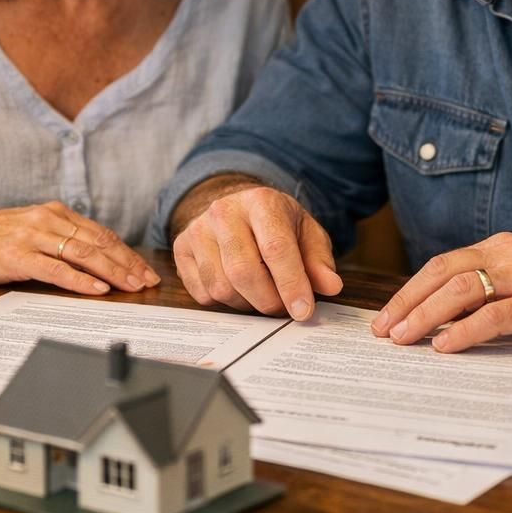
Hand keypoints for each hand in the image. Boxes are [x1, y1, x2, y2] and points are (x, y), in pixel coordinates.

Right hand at [0, 201, 158, 294]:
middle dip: (127, 263)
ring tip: (133, 287)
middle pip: (98, 243)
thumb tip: (84, 256)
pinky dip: (79, 280)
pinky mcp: (17, 256)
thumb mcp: (24, 228)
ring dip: (112, 272)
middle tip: (149, 282)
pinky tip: (97, 290)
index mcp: (52, 213)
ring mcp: (33, 237)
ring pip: (83, 254)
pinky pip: (56, 269)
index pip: (99, 233)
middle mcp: (47, 220)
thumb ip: (53, 237)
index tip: (143, 269)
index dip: (125, 252)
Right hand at [173, 186, 341, 319]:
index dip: (291, 284)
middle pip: (244, 272)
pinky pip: (202, 293)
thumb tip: (330, 286)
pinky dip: (224, 302)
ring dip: (246, 304)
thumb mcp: (306, 235)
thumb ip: (318, 261)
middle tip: (284, 309)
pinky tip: (238, 289)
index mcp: (261, 202)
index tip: (303, 311)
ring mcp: (198, 229)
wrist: (236, 208)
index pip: (275, 248)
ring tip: (262, 295)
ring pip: (221, 287)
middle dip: (268, 301)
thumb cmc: (276, 225)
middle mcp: (224, 211)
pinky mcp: (181, 248)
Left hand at [371, 231, 511, 352]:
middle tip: (382, 331)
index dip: (411, 290)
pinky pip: (496, 315)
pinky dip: (465, 331)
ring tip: (403, 339)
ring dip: (426, 316)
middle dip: (406, 303)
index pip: (443, 265)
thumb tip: (453, 321)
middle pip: (442, 274)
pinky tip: (445, 346)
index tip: (388, 315)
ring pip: (461, 291)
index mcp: (503, 248)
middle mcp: (510, 255)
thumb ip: (499, 292)